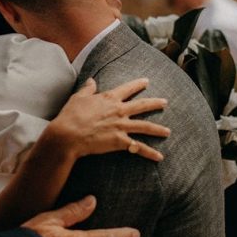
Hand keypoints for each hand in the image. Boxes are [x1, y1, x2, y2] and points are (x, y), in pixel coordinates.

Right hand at [47, 78, 169, 161]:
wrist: (68, 134)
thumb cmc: (71, 115)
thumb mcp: (78, 97)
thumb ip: (88, 88)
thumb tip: (92, 80)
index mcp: (109, 98)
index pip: (128, 88)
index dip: (138, 84)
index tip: (147, 81)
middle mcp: (119, 110)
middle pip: (142, 105)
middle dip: (155, 103)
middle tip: (165, 102)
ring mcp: (121, 126)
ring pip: (145, 126)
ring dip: (158, 129)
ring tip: (168, 131)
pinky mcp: (120, 141)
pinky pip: (139, 148)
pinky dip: (150, 152)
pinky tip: (160, 156)